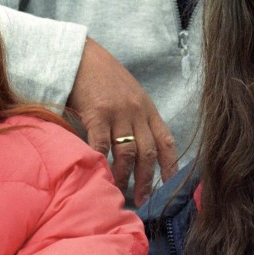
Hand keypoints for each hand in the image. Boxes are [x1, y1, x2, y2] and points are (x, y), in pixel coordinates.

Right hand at [68, 37, 177, 204]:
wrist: (81, 54)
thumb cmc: (102, 76)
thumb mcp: (128, 94)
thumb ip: (135, 118)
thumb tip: (135, 149)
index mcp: (147, 108)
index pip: (166, 141)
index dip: (172, 166)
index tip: (172, 186)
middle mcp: (137, 111)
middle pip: (148, 152)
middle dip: (148, 179)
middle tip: (143, 200)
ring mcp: (118, 112)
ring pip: (127, 153)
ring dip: (124, 176)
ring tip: (118, 192)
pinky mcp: (97, 113)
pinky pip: (102, 145)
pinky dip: (102, 163)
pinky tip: (100, 174)